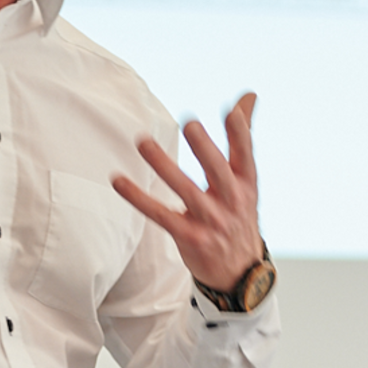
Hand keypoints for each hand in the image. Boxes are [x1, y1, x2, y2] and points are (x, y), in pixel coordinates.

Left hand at [112, 92, 263, 292]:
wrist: (240, 273)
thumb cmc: (238, 215)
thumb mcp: (246, 180)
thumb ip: (242, 138)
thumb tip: (248, 95)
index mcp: (247, 185)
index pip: (247, 156)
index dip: (241, 135)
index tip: (232, 112)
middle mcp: (231, 202)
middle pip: (218, 172)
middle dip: (205, 149)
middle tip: (190, 124)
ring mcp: (210, 221)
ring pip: (185, 190)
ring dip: (164, 166)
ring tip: (144, 143)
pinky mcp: (189, 237)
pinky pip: (159, 214)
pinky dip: (138, 198)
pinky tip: (118, 181)